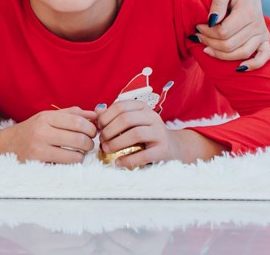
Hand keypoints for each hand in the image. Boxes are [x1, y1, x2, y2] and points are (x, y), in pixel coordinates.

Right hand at [0, 108, 97, 163]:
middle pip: (79, 137)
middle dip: (90, 142)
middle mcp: (42, 130)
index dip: (91, 127)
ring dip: (84, 153)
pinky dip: (75, 161)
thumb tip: (94, 114)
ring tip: (80, 151)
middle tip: (89, 143)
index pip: (77, 120)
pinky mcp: (40, 161)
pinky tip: (71, 158)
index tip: (92, 131)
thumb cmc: (30, 131)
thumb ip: (69, 114)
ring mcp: (40, 147)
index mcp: (45, 117)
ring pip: (76, 152)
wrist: (5, 146)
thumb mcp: (46, 118)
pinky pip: (68, 163)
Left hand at [95, 104, 221, 167]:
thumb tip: (96, 112)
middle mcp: (153, 117)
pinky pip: (144, 155)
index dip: (106, 117)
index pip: (120, 106)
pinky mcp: (164, 150)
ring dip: (117, 143)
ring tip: (107, 150)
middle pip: (126, 119)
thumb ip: (115, 116)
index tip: (98, 128)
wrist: (173, 147)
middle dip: (109, 131)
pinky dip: (129, 159)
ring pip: (135, 134)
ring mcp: (160, 133)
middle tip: (101, 141)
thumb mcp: (132, 121)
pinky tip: (119, 162)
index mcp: (142, 108)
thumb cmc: (146, 133)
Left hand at [200, 0, 269, 69]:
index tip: (197, 26)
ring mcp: (263, 34)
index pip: (223, 32)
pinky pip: (263, 58)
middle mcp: (258, 24)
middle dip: (209, 42)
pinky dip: (253, 65)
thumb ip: (217, 3)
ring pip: (241, 53)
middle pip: (230, 44)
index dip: (207, 32)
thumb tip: (212, 21)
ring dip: (221, 54)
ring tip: (206, 48)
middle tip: (197, 35)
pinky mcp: (265, 40)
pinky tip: (238, 68)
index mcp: (248, 11)